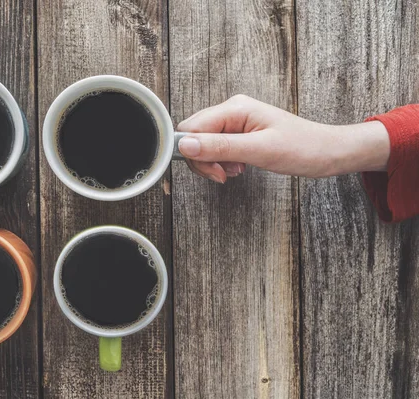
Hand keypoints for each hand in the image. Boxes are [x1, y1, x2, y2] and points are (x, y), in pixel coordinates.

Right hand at [177, 95, 390, 182]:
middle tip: (222, 175)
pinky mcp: (239, 132)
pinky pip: (216, 147)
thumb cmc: (303, 148)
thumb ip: (220, 147)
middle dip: (201, 159)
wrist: (328, 152)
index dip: (193, 153)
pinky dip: (221, 162)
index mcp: (234, 108)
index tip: (212, 171)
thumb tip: (184, 145)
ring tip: (234, 171)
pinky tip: (237, 167)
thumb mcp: (259, 151)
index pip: (191, 128)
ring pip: (203, 143)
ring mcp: (235, 121)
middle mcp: (231, 110)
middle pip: (193, 135)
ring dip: (212, 162)